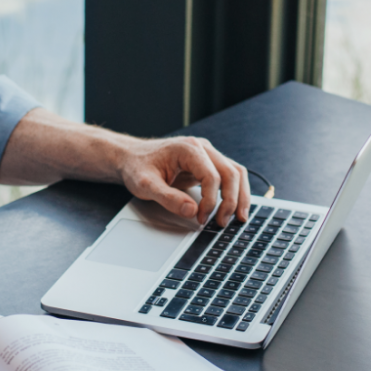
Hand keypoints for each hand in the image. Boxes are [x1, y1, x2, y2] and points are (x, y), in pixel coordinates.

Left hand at [119, 136, 250, 225]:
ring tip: (239, 218)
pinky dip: (235, 191)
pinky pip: (229, 176)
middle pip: (231, 173)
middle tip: (222, 222)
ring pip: (236, 173)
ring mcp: (206, 154)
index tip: (201, 218)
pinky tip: (234, 208)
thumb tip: (192, 212)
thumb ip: (167, 198)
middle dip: (231, 201)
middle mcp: (202, 148)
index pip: (211, 176)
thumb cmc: (136, 167)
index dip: (210, 201)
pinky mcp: (207, 163)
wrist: (130, 157)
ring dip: (240, 196)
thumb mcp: (145, 185)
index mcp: (188, 149)